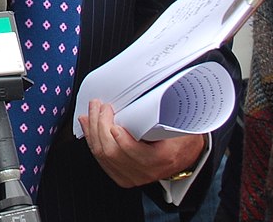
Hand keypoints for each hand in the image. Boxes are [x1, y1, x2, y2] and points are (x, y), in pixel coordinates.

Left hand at [79, 101, 205, 187]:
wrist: (184, 155)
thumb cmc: (181, 137)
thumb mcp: (178, 124)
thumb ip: (162, 114)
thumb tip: (145, 95)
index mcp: (162, 159)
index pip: (135, 153)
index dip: (121, 139)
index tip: (113, 120)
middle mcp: (146, 172)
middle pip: (112, 152)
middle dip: (101, 126)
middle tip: (100, 106)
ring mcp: (133, 177)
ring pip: (103, 156)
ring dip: (93, 131)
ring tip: (91, 112)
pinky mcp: (123, 176)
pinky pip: (102, 160)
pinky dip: (92, 140)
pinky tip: (88, 126)